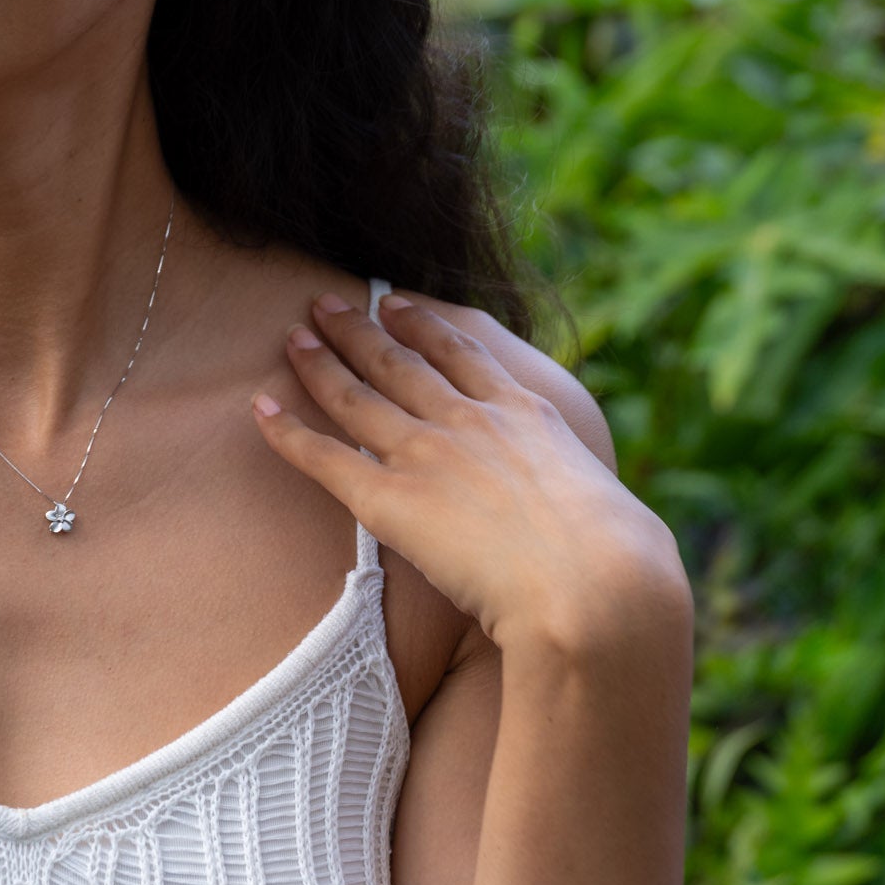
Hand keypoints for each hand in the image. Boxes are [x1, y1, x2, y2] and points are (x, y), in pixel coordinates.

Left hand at [251, 292, 689, 659]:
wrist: (594, 585)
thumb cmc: (623, 567)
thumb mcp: (616, 517)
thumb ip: (595, 512)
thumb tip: (619, 539)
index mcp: (525, 415)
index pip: (463, 354)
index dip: (422, 323)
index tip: (395, 300)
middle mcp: (469, 422)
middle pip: (399, 360)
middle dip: (358, 327)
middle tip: (326, 300)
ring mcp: (427, 455)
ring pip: (356, 395)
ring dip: (319, 362)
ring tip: (292, 336)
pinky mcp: (391, 499)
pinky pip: (325, 458)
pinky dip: (288, 432)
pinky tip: (260, 409)